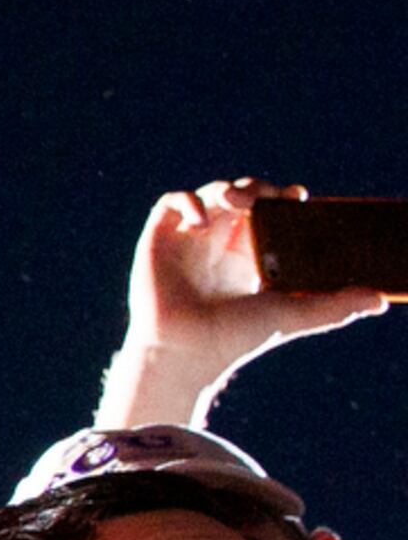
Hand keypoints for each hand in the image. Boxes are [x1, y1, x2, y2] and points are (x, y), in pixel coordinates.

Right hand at [105, 178, 390, 425]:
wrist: (188, 351)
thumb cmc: (236, 339)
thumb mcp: (292, 315)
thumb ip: (335, 306)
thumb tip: (382, 302)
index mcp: (249, 255)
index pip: (269, 211)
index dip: (284, 198)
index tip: (299, 198)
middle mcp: (220, 243)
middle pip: (244, 195)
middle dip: (259, 188)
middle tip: (269, 198)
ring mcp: (188, 239)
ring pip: (211, 192)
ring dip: (228, 188)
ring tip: (239, 201)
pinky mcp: (158, 238)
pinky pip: (171, 202)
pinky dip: (188, 201)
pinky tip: (202, 221)